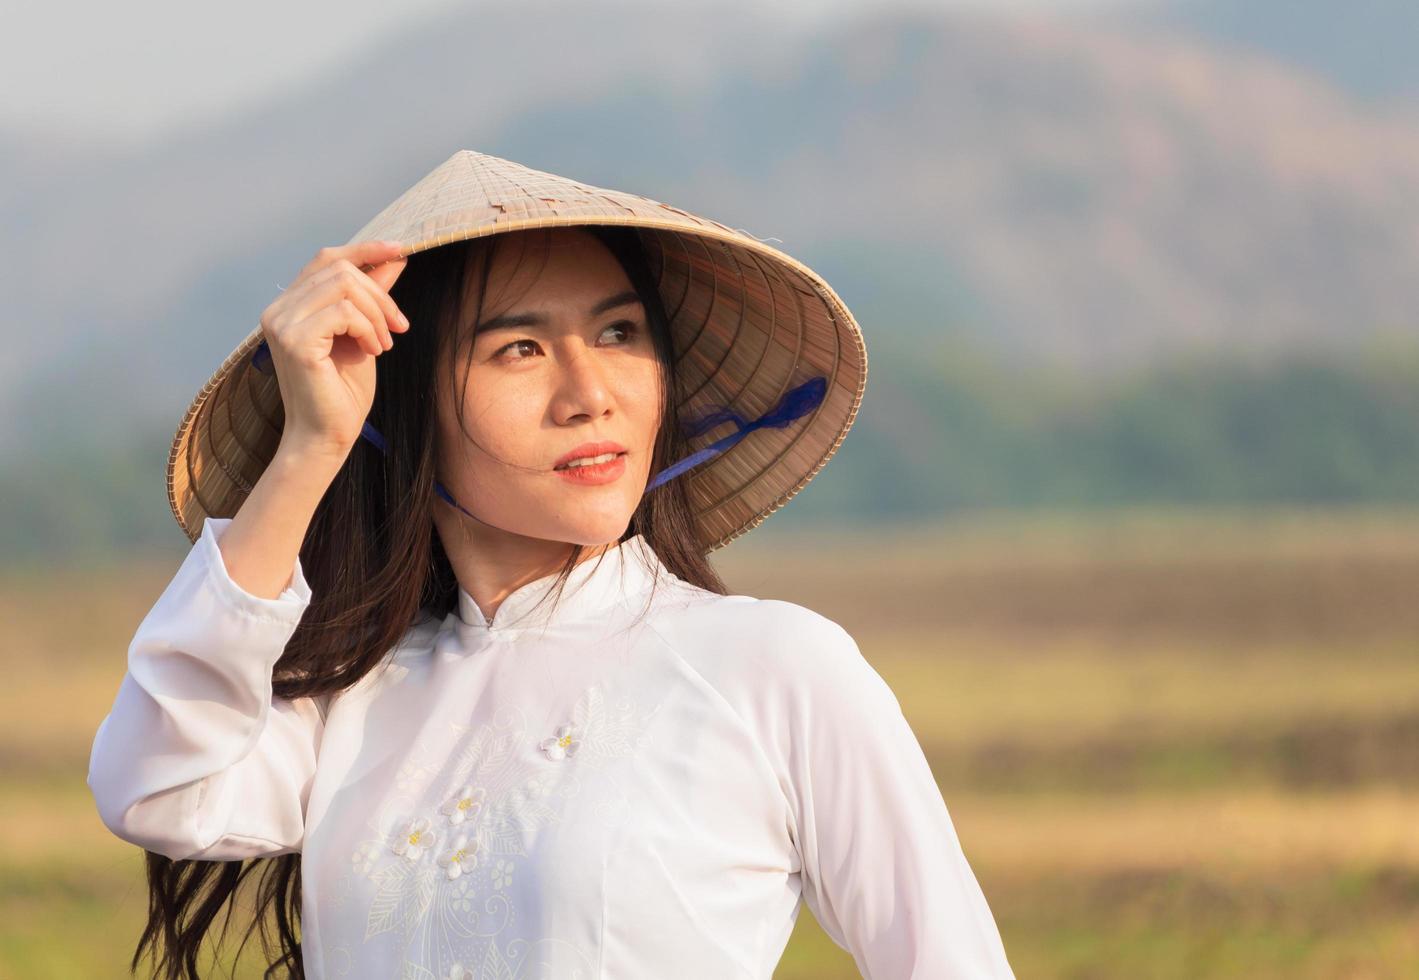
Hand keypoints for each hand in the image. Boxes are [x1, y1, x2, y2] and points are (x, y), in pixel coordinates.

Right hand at [258, 240, 409, 458]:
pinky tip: (373, 351)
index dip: (364, 248)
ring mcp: (281, 323)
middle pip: (340, 269)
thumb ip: (372, 296)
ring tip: (385, 343)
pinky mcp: (294, 340)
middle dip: (380, 294)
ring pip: (344, 286)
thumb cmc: (343, 391)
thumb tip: (395, 258)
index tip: (400, 248)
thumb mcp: (365, 333)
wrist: (327, 436)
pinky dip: (368, 329)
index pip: (326, 258)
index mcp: (291, 305)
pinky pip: (344, 312)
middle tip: (400, 326)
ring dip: (376, 313)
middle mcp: (278, 309)